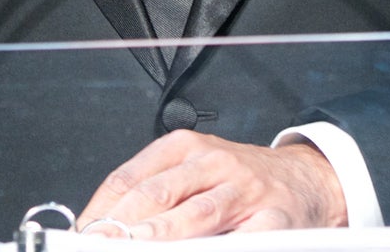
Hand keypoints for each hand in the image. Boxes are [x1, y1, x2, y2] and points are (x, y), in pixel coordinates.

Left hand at [78, 131, 346, 237]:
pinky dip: (221, 248)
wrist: (305, 180)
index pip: (131, 177)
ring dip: (162, 237)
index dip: (102, 209)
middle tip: (101, 244)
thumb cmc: (239, 180)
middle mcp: (213, 162)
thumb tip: (106, 229)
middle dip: (123, 226)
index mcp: (185, 148)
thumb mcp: (193, 171)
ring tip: (136, 247)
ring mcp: (244, 190)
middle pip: (158, 194)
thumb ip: (154, 193)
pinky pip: (243, 239)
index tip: (83, 234)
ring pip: (196, 215)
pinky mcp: (273, 219)